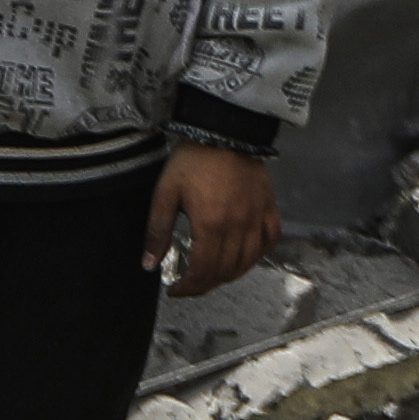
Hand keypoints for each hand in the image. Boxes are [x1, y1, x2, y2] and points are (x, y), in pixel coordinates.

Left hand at [149, 141, 283, 295]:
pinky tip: (244, 257)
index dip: (188, 288)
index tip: (175, 289)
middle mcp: (238, 227)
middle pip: (224, 271)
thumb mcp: (165, 193)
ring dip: (229, 275)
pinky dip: (257, 255)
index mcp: (211, 225)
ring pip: (247, 262)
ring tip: (212, 274)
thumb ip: (157, 231)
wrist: (225, 130)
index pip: (203, 272)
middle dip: (205, 285)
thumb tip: (149, 265)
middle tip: (190, 284)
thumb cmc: (193, 160)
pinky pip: (269, 240)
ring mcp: (257, 217)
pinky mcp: (269, 207)